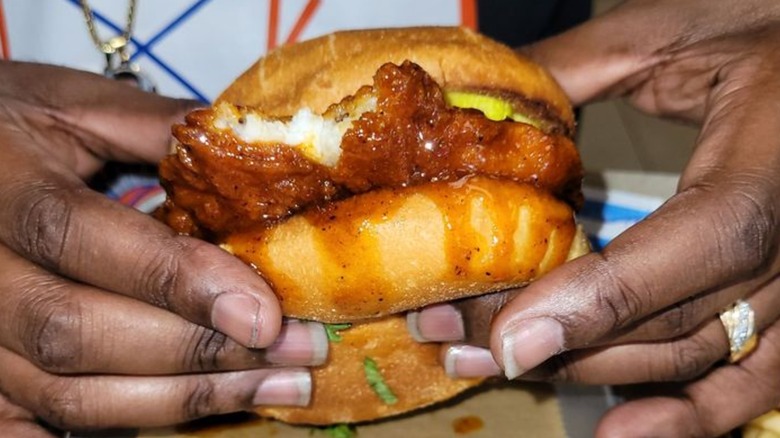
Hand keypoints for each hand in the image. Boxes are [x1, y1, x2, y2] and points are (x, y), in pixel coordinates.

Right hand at [0, 61, 326, 432]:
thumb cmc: (13, 127)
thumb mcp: (75, 106)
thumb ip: (157, 129)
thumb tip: (256, 159)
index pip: (78, 236)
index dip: (174, 279)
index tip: (264, 312)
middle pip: (77, 331)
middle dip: (201, 350)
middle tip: (297, 350)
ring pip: (69, 393)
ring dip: (185, 398)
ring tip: (277, 387)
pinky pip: (43, 426)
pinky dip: (126, 426)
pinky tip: (199, 410)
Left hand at [409, 1, 779, 435]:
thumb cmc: (757, 25)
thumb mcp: (666, 32)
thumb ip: (574, 68)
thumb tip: (476, 111)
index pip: (708, 237)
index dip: (609, 296)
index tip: (514, 337)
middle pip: (684, 317)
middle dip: (565, 342)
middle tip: (462, 339)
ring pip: (702, 356)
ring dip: (596, 376)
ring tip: (500, 369)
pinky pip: (753, 378)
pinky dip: (688, 416)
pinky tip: (618, 433)